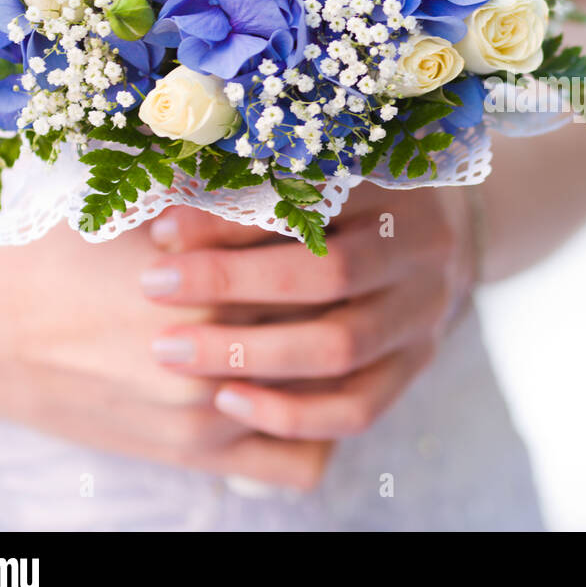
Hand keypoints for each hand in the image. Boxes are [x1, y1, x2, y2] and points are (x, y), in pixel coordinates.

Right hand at [0, 225, 331, 488]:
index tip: (352, 227)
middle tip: (359, 275)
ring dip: (344, 361)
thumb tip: (296, 172)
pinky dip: (317, 432)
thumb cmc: (68, 259)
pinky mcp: (204, 457)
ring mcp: (216, 416)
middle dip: (354, 300)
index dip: (345, 242)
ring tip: (339, 323)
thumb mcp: (147, 209)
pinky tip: (308, 392)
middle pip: (334, 327)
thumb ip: (228, 200)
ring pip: (330, 394)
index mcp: (216, 286)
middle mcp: (224, 357)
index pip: (324, 266)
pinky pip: (301, 461)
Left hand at [142, 183, 476, 440]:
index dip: (233, 220)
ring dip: (249, 353)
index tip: (161, 232)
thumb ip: (251, 184)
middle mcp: (422, 251)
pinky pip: (357, 407)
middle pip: (329, 275)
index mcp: (396, 186)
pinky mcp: (415, 365)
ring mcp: (424, 314)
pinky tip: (229, 401)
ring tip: (172, 350)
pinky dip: (291, 413)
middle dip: (232, 284)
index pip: (313, 202)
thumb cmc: (344, 195)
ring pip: (341, 347)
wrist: (431, 236)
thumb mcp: (310, 173)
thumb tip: (165, 214)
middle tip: (154, 290)